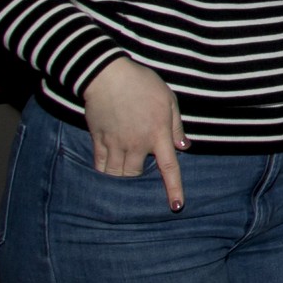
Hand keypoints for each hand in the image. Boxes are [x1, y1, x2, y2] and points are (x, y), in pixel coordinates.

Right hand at [81, 56, 186, 210]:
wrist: (107, 75)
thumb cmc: (142, 83)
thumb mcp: (168, 100)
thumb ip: (177, 126)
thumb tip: (183, 148)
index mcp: (158, 134)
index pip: (169, 168)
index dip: (174, 189)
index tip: (176, 207)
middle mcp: (136, 144)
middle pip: (136, 176)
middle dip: (139, 180)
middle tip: (141, 173)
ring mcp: (115, 143)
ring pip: (117, 175)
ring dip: (121, 179)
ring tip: (125, 174)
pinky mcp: (98, 140)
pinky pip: (100, 165)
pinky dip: (104, 172)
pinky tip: (107, 171)